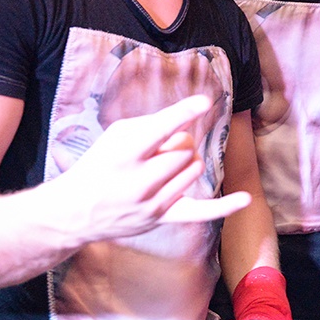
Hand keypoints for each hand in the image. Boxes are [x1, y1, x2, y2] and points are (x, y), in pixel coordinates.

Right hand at [50, 95, 251, 244]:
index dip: (184, 113)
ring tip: (162, 167)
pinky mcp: (162, 218)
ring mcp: (153, 203)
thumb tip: (185, 121)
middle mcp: (139, 180)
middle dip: (179, 143)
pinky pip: (201, 212)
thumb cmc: (99, 165)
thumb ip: (150, 125)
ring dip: (185, 162)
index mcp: (125, 154)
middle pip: (184, 150)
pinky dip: (224, 206)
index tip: (204, 101)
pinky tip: (245, 199)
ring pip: (194, 169)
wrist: (74, 212)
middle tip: (161, 149)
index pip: (161, 129)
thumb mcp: (115, 136)